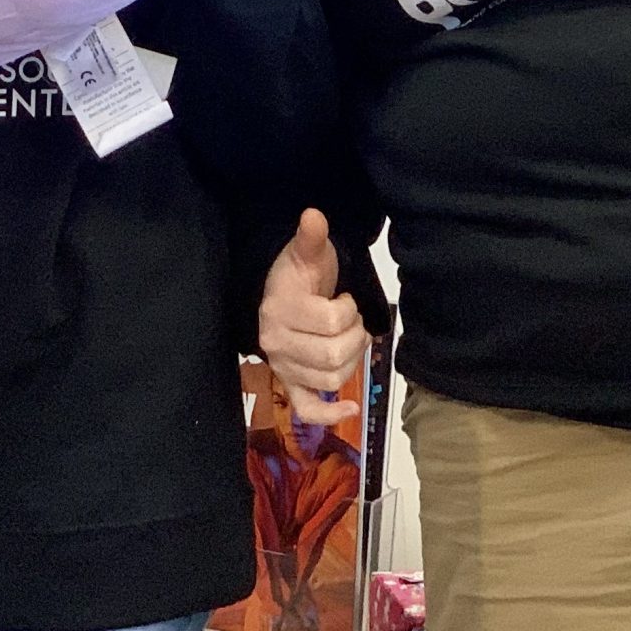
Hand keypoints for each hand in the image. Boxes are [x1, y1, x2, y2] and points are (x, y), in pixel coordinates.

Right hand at [258, 209, 365, 425]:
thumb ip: (311, 238)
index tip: (343, 299)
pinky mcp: (289, 384)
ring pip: (330, 380)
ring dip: (352, 362)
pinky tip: (350, 411)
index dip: (349, 310)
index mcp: (280, 310)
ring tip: (349, 341)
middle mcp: (276, 343)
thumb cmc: (297, 274)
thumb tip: (313, 215)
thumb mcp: (307, 253)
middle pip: (332, 356)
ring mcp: (282, 366)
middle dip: (355, 337)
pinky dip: (329, 415)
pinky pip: (306, 409)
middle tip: (353, 322)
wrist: (279, 294)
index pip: (331, 322)